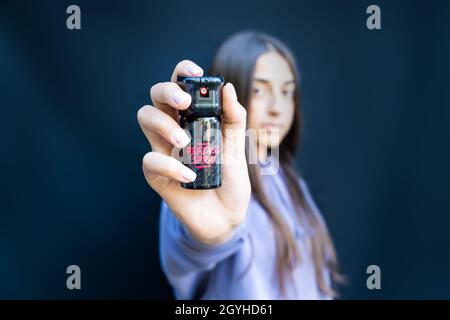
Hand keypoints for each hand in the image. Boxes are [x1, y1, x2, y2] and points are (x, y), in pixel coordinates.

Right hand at [138, 60, 250, 244]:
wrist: (227, 216)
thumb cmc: (230, 179)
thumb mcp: (238, 146)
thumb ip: (234, 118)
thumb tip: (228, 88)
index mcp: (193, 120)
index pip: (179, 87)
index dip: (181, 73)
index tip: (195, 72)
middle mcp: (174, 129)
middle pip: (155, 97)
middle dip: (166, 91)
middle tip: (185, 102)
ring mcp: (163, 150)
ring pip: (145, 119)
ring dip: (163, 125)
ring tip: (185, 142)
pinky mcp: (156, 175)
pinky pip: (151, 161)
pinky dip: (171, 166)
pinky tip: (190, 176)